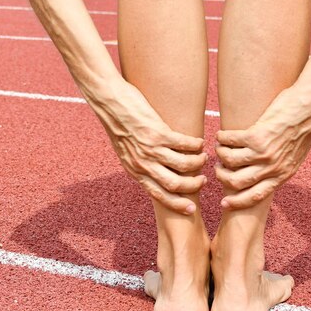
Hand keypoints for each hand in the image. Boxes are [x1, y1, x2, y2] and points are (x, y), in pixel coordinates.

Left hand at [85, 78, 206, 214]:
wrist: (107, 101)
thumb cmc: (118, 125)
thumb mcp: (125, 152)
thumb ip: (140, 165)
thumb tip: (157, 173)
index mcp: (135, 171)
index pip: (159, 195)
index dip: (177, 205)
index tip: (191, 209)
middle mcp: (142, 164)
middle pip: (174, 185)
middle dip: (193, 186)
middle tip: (202, 181)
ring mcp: (150, 149)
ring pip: (183, 166)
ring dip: (197, 163)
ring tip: (202, 158)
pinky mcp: (158, 133)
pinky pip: (184, 145)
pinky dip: (195, 145)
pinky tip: (200, 143)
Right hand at [215, 86, 310, 209]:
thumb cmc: (304, 128)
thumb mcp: (296, 156)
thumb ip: (280, 167)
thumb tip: (265, 173)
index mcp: (283, 175)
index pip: (255, 196)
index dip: (237, 202)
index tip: (224, 202)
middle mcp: (272, 168)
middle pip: (237, 182)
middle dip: (222, 177)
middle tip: (219, 168)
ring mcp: (264, 153)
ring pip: (230, 161)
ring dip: (220, 155)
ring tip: (220, 147)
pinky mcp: (256, 136)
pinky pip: (230, 141)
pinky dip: (222, 139)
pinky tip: (221, 135)